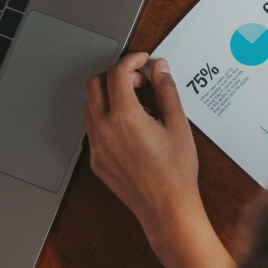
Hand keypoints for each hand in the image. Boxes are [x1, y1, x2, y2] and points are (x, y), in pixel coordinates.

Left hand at [85, 53, 200, 234]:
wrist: (166, 206)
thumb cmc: (175, 171)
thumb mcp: (177, 124)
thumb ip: (166, 91)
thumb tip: (160, 69)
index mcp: (124, 118)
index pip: (117, 73)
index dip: (131, 60)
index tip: (143, 61)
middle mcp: (104, 130)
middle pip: (94, 84)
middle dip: (115, 75)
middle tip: (138, 81)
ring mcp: (97, 146)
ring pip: (90, 105)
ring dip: (108, 95)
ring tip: (137, 104)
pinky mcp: (96, 160)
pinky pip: (93, 128)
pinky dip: (106, 116)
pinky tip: (130, 126)